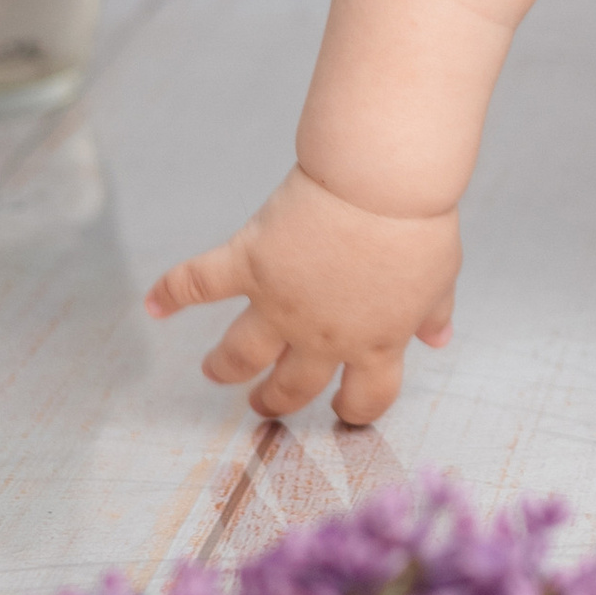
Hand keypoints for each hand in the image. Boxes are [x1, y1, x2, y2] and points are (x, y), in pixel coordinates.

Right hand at [144, 164, 459, 426]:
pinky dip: (171, 293)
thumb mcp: (441, 276)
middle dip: (274, 401)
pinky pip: (200, 283)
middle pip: (292, 387)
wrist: (382, 182)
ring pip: (241, 354)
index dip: (352, 410)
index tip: (341, 412)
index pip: (364, 398)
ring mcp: (280, 303)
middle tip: (262, 404)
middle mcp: (322, 336)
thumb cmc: (418, 224)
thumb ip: (433, 312)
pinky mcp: (249, 263)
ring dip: (225, 368)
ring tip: (214, 372)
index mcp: (375, 342)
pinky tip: (154, 304)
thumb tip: (439, 337)